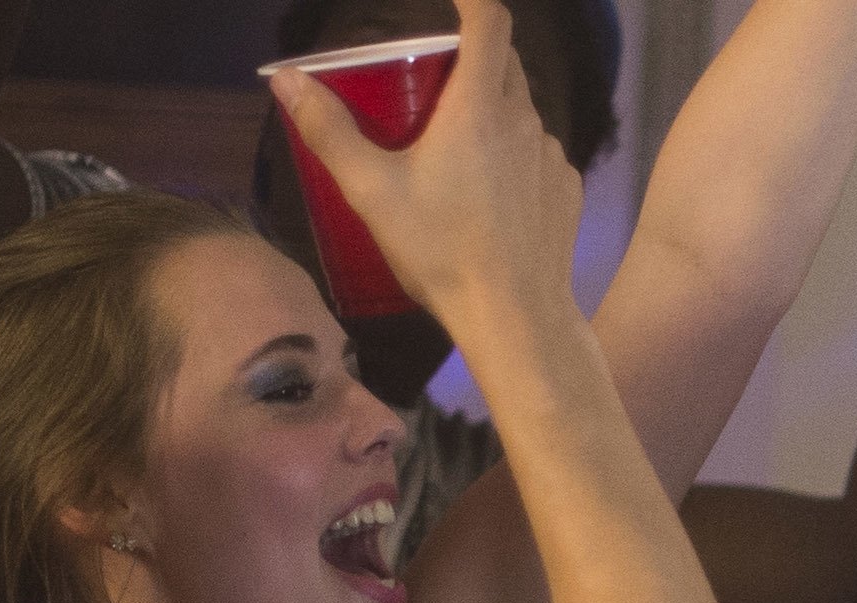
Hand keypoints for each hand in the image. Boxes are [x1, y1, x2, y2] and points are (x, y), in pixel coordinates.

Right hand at [267, 0, 585, 324]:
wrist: (516, 317)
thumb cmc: (442, 251)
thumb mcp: (371, 191)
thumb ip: (329, 130)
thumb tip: (288, 79)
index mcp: (480, 107)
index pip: (490, 23)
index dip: (473, 0)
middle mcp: (526, 120)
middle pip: (503, 64)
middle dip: (469, 59)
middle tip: (430, 82)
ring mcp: (553, 156)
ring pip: (520, 112)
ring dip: (490, 112)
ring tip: (453, 151)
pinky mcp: (567, 190)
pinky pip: (538, 153)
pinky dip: (513, 155)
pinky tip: (487, 195)